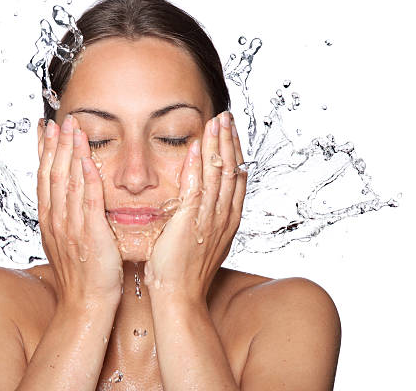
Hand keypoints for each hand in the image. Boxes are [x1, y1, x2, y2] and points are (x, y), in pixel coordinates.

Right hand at [37, 115, 123, 306]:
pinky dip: (88, 177)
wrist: (85, 304)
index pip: (44, 178)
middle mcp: (56, 220)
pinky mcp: (91, 233)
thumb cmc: (80, 276)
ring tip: (73, 128)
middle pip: (53, 174)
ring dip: (70, 153)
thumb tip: (66, 200)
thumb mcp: (65, 242)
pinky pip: (89, 200)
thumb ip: (65, 218)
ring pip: (69, 181)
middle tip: (59, 120)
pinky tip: (89, 158)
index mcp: (50, 220)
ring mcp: (72, 226)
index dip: (44, 152)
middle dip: (56, 145)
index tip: (44, 130)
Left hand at [143, 111, 246, 301]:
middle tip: (226, 117)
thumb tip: (202, 204)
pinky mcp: (191, 222)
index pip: (236, 178)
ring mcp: (210, 219)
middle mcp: (224, 216)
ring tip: (217, 122)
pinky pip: (197, 187)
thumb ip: (205, 219)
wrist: (179, 297)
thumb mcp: (202, 241)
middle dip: (230, 141)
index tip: (230, 132)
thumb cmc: (184, 272)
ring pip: (219, 174)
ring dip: (218, 145)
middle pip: (232, 170)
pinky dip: (199, 165)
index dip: (235, 152)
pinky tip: (198, 146)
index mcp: (227, 220)